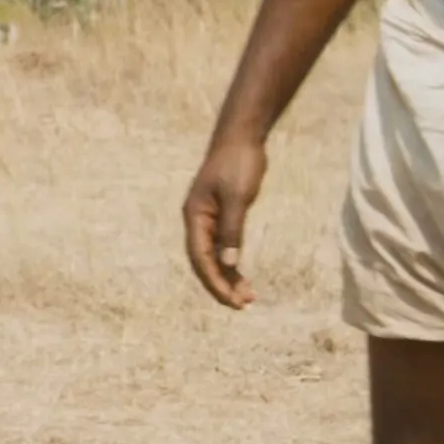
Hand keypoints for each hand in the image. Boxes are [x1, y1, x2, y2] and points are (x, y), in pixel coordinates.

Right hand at [179, 132, 265, 308]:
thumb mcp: (237, 198)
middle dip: (221, 285)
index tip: (233, 301)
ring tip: (248, 296)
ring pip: (214, 256)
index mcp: (195, 218)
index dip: (216, 283)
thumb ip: (231, 231)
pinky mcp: (220, 215)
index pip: (201, 259)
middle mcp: (197, 222)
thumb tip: (229, 264)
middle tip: (243, 304)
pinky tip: (241, 274)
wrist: (241, 138)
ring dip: (228, 277)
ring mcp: (208, 219)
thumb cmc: (238, 164)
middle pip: (204, 262)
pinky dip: (232, 262)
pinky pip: (222, 246)